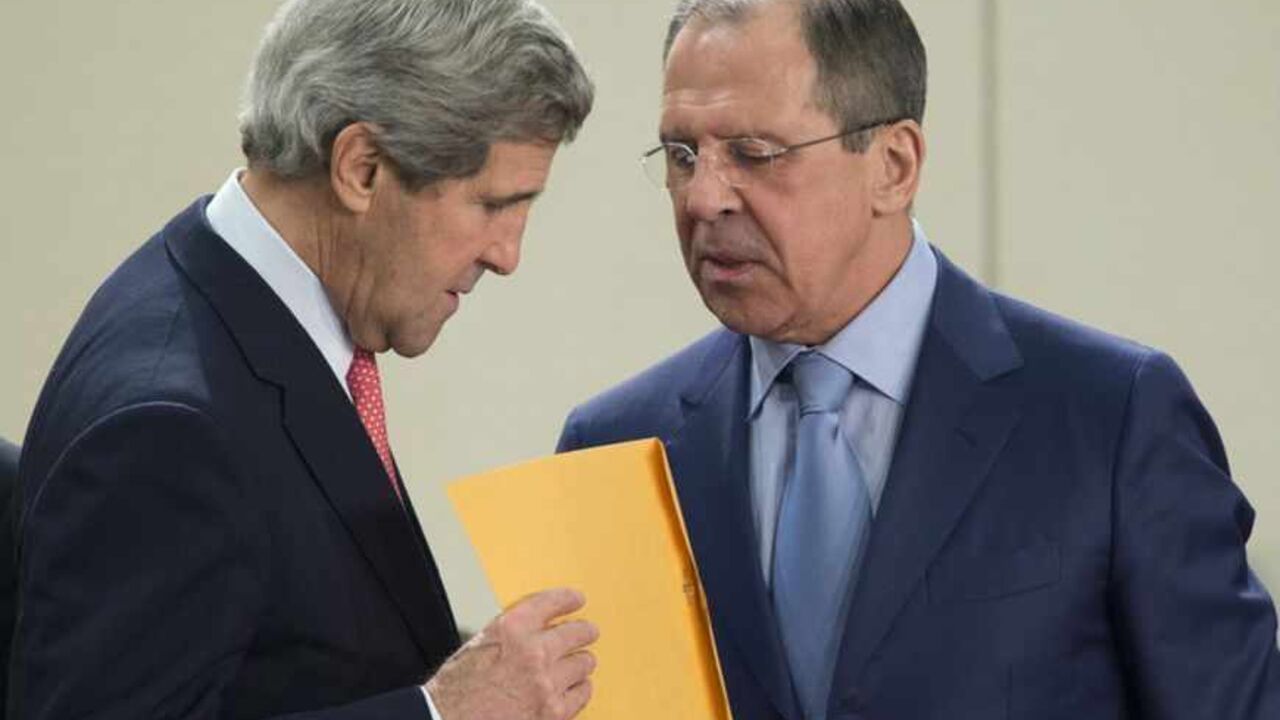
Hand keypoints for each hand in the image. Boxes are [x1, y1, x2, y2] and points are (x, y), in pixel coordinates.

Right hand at [426, 588, 598, 719]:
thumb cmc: (455, 691)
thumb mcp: (478, 645)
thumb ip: (511, 632)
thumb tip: (537, 627)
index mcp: (511, 629)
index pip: (552, 602)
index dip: (568, 600)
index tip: (576, 600)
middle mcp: (532, 653)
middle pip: (578, 632)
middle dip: (583, 632)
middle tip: (586, 633)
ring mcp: (546, 684)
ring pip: (585, 663)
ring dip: (578, 663)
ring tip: (574, 665)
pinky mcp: (554, 712)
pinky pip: (583, 692)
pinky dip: (578, 689)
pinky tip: (571, 688)